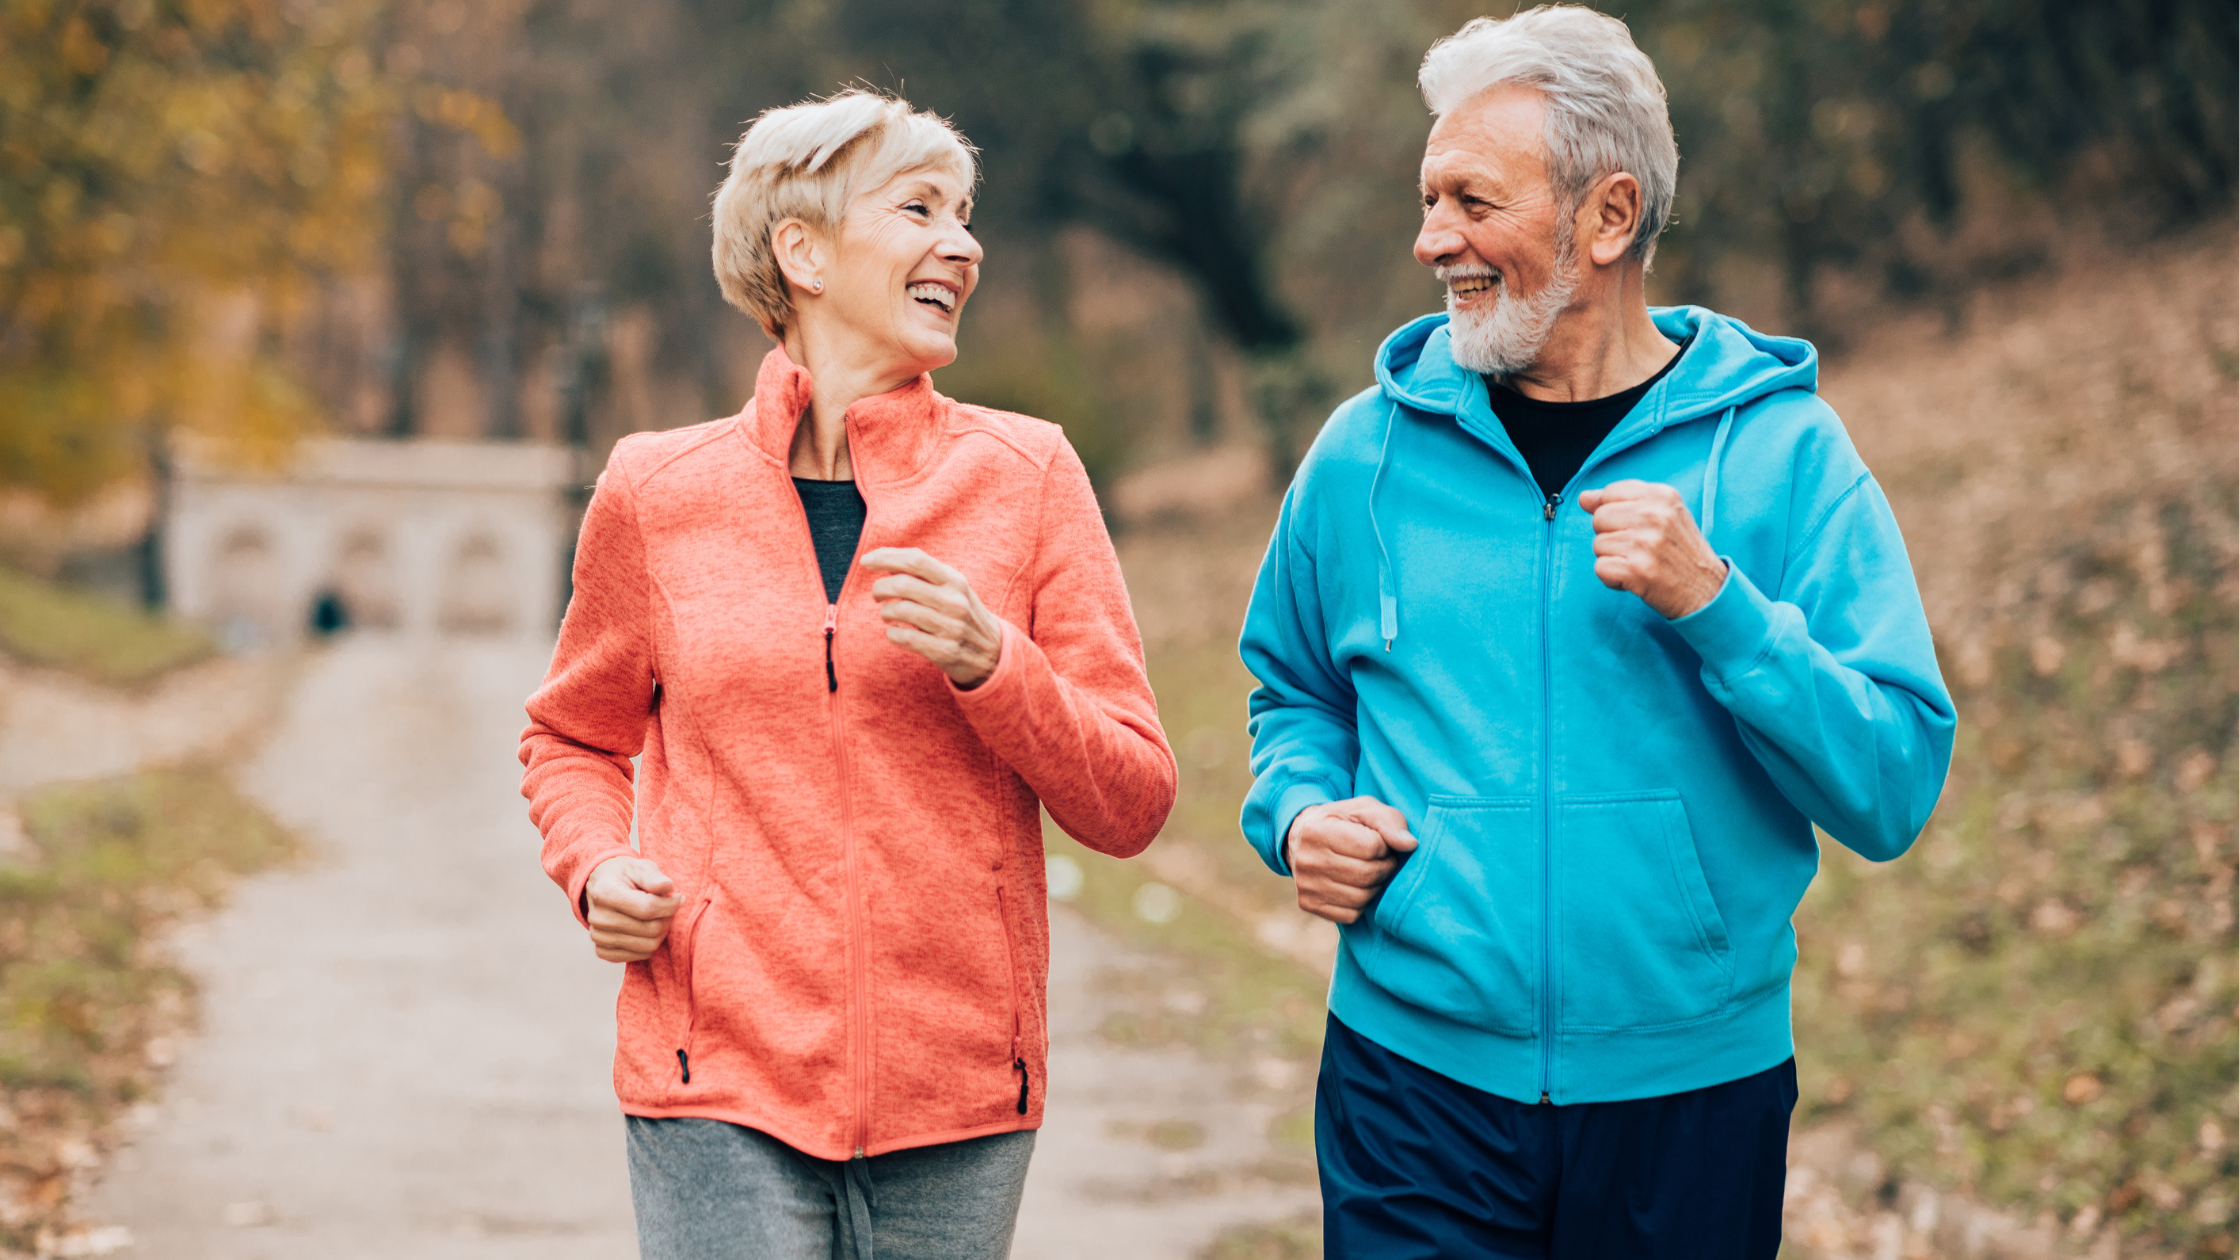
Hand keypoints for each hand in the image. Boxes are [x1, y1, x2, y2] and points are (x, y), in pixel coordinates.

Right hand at [584, 855, 679, 962]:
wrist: (603, 886)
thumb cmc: (627, 876)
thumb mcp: (641, 867)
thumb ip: (654, 876)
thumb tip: (667, 886)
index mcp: (605, 892)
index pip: (647, 908)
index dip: (670, 905)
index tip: (679, 898)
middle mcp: (597, 918)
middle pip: (650, 929)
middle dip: (667, 918)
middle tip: (669, 907)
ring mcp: (598, 937)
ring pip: (648, 946)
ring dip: (661, 932)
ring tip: (660, 917)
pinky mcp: (602, 951)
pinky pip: (639, 956)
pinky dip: (650, 944)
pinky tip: (648, 928)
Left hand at [860, 547, 1003, 688]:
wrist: (993, 653)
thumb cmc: (963, 615)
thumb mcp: (953, 589)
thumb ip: (924, 575)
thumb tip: (885, 561)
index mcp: (955, 580)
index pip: (915, 559)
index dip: (886, 557)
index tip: (867, 561)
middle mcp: (954, 601)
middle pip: (902, 584)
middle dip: (880, 587)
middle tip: (877, 594)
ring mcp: (950, 627)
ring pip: (900, 610)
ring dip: (885, 611)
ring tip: (887, 614)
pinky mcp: (944, 651)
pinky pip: (904, 637)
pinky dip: (892, 633)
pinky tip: (895, 632)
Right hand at [1287, 797, 1417, 923]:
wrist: (1303, 838)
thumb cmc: (1343, 822)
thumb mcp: (1365, 810)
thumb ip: (1390, 822)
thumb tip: (1410, 845)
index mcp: (1316, 830)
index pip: (1370, 847)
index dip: (1384, 846)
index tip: (1380, 842)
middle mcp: (1306, 860)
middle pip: (1367, 874)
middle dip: (1384, 867)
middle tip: (1383, 860)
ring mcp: (1305, 885)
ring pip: (1360, 897)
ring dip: (1376, 886)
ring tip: (1372, 872)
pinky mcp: (1309, 904)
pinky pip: (1350, 914)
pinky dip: (1362, 902)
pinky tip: (1357, 886)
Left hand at [1577, 480, 1727, 618]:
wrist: (1707, 590)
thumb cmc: (1681, 552)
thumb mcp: (1663, 515)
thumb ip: (1623, 502)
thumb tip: (1584, 498)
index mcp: (1662, 495)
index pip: (1609, 492)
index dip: (1613, 513)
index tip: (1632, 526)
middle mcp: (1654, 515)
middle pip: (1599, 518)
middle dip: (1611, 536)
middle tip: (1638, 549)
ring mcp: (1645, 542)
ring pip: (1598, 544)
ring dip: (1613, 559)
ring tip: (1640, 563)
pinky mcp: (1637, 569)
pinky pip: (1600, 568)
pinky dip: (1612, 578)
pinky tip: (1634, 578)